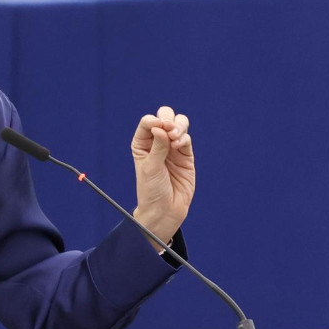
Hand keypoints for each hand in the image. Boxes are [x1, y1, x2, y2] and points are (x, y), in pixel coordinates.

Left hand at [131, 106, 194, 249]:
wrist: (165, 210)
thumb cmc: (151, 190)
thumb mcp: (150, 167)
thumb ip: (157, 147)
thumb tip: (160, 127)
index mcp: (142, 144)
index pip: (148, 123)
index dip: (154, 120)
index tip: (158, 127)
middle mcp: (157, 143)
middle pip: (165, 118)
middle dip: (168, 119)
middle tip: (168, 128)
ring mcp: (173, 148)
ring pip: (179, 125)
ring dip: (179, 126)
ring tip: (175, 136)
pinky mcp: (186, 156)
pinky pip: (186, 139)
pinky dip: (183, 138)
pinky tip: (178, 146)